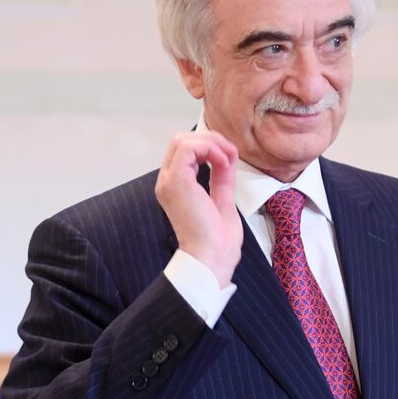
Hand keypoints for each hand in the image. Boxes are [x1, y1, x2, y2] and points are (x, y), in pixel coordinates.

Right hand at [155, 130, 243, 286]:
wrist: (212, 259)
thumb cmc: (217, 243)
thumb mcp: (222, 200)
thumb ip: (221, 179)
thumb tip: (226, 159)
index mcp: (175, 189)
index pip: (185, 152)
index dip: (210, 148)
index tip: (230, 160)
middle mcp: (167, 182)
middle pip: (181, 141)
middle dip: (210, 140)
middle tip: (231, 154)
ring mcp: (169, 181)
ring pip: (183, 139)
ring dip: (211, 142)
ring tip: (228, 157)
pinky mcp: (177, 180)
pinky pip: (189, 147)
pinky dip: (210, 148)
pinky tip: (223, 161)